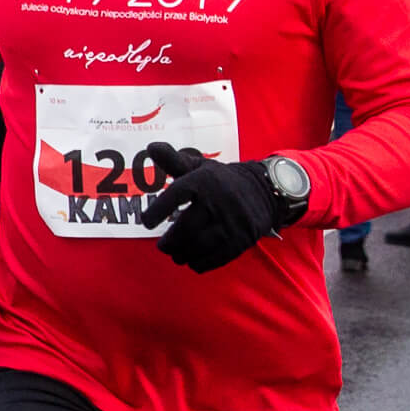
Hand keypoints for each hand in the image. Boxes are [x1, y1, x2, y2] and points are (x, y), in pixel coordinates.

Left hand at [141, 143, 285, 272]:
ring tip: (176, 255)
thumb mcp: (198, 166)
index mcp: (203, 181)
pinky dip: (201, 263)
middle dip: (170, 242)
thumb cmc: (219, 180)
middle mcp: (218, 200)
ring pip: (200, 245)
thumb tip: (151, 147)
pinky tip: (193, 262)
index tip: (146, 222)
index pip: (177, 195)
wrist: (264, 189)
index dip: (159, 210)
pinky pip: (218, 257)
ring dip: (183, 255)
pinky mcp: (243, 238)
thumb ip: (173, 160)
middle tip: (163, 247)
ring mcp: (232, 221)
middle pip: (186, 228)